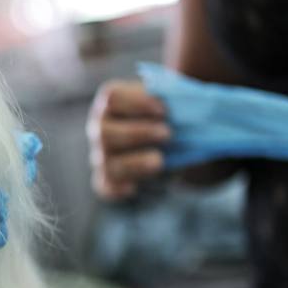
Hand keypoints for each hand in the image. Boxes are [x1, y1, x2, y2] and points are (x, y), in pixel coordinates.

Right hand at [87, 80, 171, 200]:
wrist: (167, 148)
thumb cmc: (166, 118)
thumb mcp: (170, 103)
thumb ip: (176, 97)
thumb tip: (187, 100)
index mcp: (111, 103)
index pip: (112, 98)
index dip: (138, 103)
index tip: (165, 110)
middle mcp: (100, 129)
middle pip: (105, 132)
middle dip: (137, 133)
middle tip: (168, 134)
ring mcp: (101, 158)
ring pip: (108, 163)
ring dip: (135, 163)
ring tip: (160, 161)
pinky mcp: (108, 182)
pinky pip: (107, 188)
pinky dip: (119, 189)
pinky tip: (135, 188)